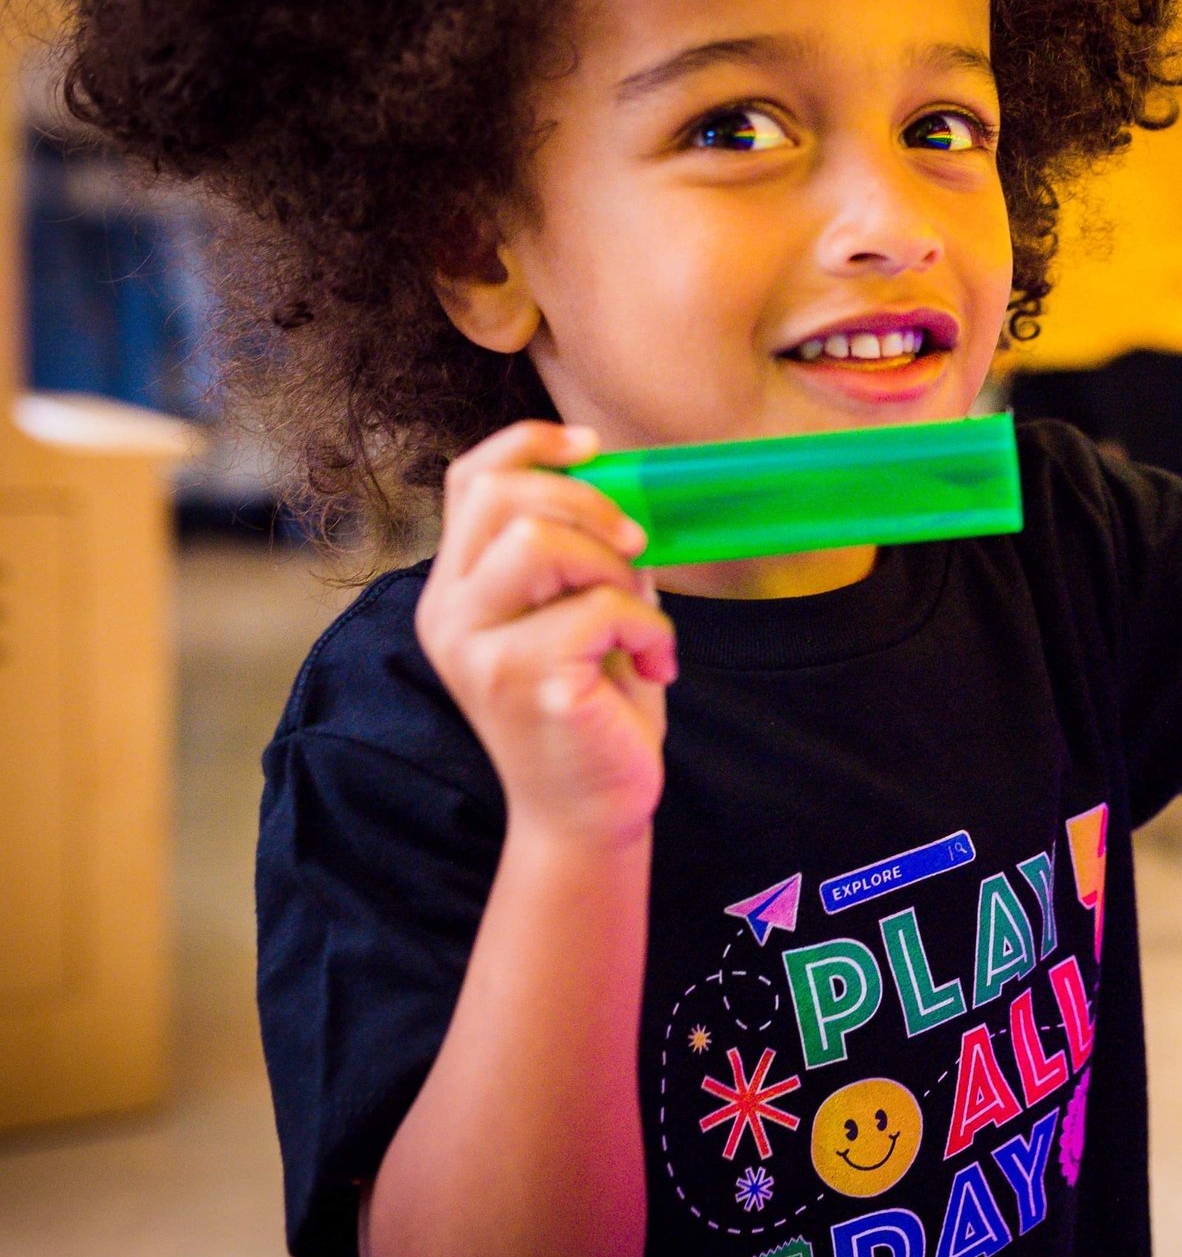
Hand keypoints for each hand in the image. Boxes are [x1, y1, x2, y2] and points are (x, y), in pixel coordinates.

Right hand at [414, 421, 677, 847]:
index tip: (595, 449)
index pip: (470, 480)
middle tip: (636, 549)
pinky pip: (600, 610)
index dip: (532, 444)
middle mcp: (449, 614)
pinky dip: (649, 629)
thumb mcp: (587, 615)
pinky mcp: (521, 682)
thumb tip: (622, 489)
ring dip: (615, 570)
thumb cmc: (594, 710)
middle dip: (589, 506)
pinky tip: (656, 664)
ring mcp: (476, 649)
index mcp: (458, 589)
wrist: (590, 812)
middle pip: (503, 496)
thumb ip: (589, 554)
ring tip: (638, 620)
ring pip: (540, 544)